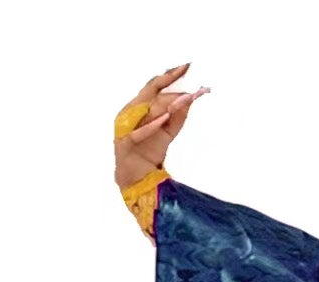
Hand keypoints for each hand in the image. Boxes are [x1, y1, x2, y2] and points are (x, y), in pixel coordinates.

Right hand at [114, 64, 208, 188]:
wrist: (135, 177)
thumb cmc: (150, 151)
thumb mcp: (167, 132)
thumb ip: (177, 117)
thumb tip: (191, 100)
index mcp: (139, 106)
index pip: (154, 86)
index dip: (170, 75)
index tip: (186, 66)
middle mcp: (131, 112)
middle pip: (150, 91)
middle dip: (168, 79)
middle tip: (185, 70)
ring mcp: (127, 126)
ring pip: (148, 109)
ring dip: (167, 101)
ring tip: (185, 95)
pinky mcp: (127, 143)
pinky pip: (140, 131)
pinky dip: (152, 125)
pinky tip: (165, 117)